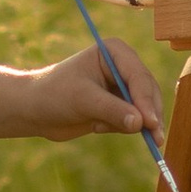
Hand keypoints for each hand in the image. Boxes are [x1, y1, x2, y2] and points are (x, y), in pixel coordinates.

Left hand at [34, 36, 163, 143]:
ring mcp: (122, 86)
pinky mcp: (119, 105)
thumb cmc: (54, 95)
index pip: (138, 77)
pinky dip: (120, 128)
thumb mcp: (83, 101)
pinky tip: (96, 126)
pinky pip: (133, 121)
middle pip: (148, 92)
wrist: (35, 110)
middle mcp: (123, 66)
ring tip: (99, 126)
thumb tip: (140, 123)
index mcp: (114, 52)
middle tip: (155, 139)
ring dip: (128, 123)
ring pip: (144, 109)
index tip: (151, 123)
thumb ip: (113, 110)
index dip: (146, 101)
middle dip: (148, 116)